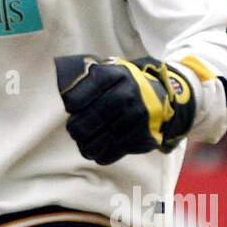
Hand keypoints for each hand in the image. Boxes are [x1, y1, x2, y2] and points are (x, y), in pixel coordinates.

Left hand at [56, 54, 195, 164]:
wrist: (163, 96)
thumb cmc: (126, 85)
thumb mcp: (111, 72)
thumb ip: (88, 78)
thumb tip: (63, 90)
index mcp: (115, 75)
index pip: (80, 95)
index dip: (71, 104)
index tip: (72, 107)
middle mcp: (127, 95)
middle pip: (87, 121)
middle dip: (76, 129)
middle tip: (75, 130)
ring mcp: (136, 117)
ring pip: (97, 141)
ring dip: (86, 145)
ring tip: (85, 143)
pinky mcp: (142, 137)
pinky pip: (111, 153)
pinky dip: (101, 155)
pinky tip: (99, 151)